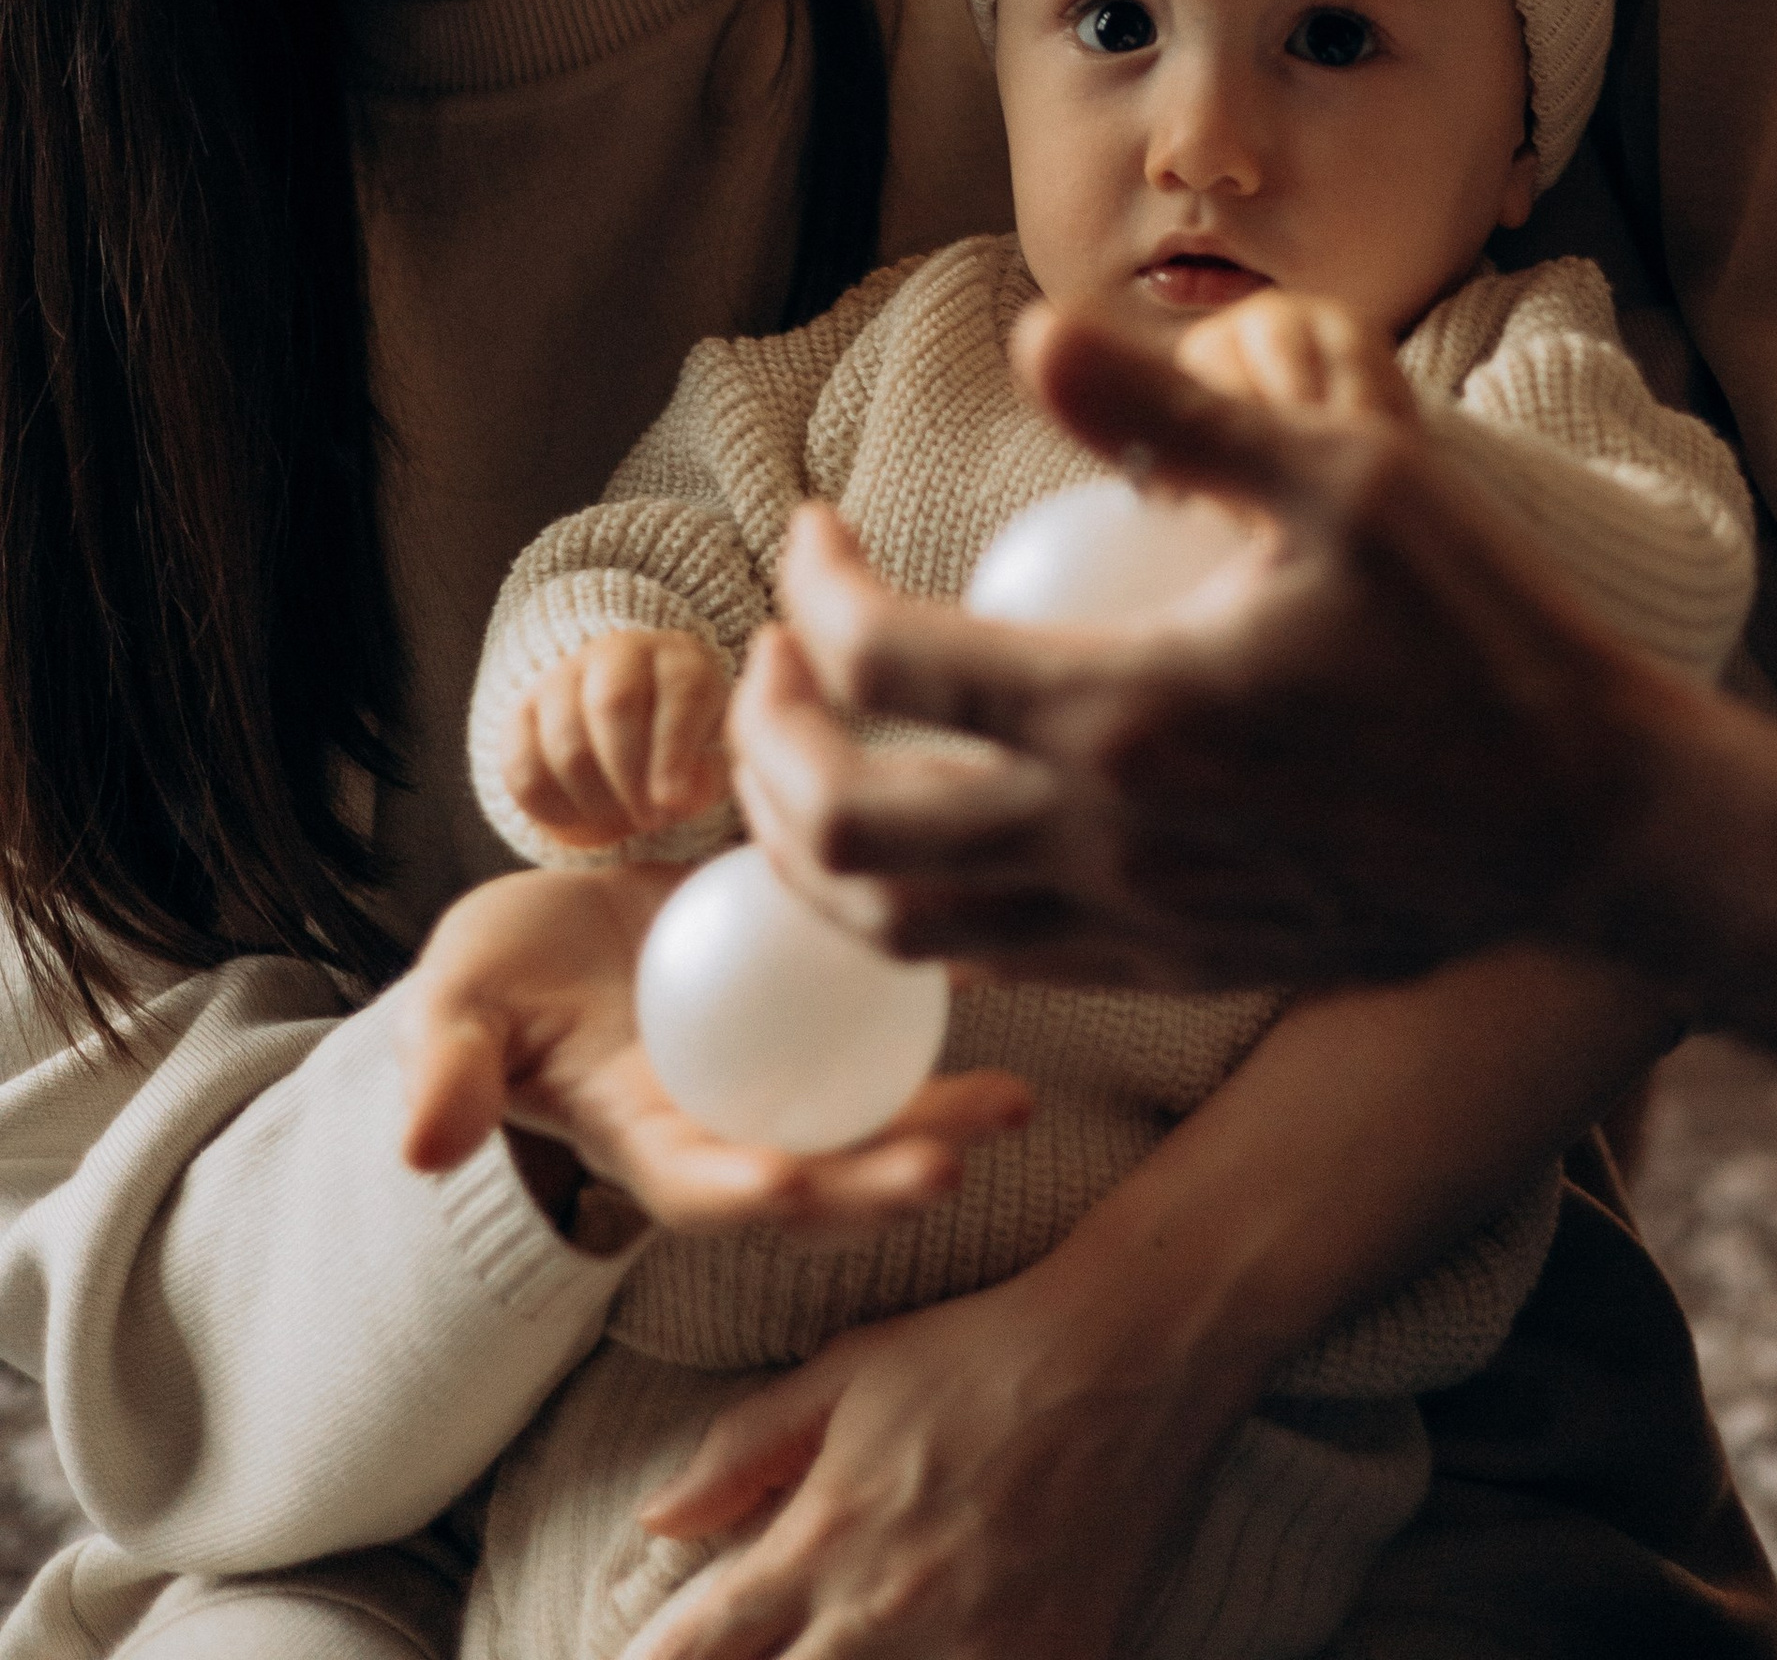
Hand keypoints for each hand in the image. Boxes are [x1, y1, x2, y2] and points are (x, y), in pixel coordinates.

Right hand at [396, 865, 1030, 1235]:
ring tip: (1013, 1104)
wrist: (557, 923)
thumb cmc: (500, 974)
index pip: (701, 1187)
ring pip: (868, 1109)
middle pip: (812, 1172)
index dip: (746, 1193)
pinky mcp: (815, 1004)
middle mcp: (728, 1119)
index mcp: (645, 1139)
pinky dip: (937, 1010)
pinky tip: (1002, 976)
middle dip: (877, 1184)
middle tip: (950, 1167)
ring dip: (939, 1114)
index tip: (790, 1183)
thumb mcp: (459, 1006)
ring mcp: (779, 1069)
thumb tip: (422, 1147)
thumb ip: (448, 1071)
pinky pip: (883, 1019)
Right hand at [505, 629, 732, 847]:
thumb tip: (677, 799)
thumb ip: (707, 779)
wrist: (626, 737)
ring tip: (621, 822)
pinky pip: (522, 769)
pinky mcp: (520, 714)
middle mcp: (619, 654)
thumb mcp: (711, 759)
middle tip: (648, 820)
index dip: (674, 751)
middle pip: (613, 705)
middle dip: (630, 777)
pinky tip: (582, 818)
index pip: (680, 690)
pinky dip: (551, 808)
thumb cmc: (682, 751)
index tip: (672, 804)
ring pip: (566, 743)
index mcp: (679, 659)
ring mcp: (562, 678)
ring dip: (595, 800)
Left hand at [620, 1261, 1255, 1659]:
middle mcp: (880, 1614)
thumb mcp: (850, 1370)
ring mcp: (964, 1653)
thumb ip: (744, 1448)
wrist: (1127, 1355)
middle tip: (748, 1654)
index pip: (701, 1644)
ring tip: (824, 1651)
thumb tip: (656, 1517)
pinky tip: (917, 1659)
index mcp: (823, 1539)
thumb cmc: (980, 1352)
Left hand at [727, 303, 1675, 993]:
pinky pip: (987, 966)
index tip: (814, 528)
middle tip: (771, 656)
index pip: (884, 663)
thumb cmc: (1480, 630)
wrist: (1588, 820)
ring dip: (808, 845)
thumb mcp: (1345, 477)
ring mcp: (1136, 924)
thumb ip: (1172, 412)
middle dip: (764, 743)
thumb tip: (1029, 332)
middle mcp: (1107, 840)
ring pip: (894, 931)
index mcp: (1128, 714)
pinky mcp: (1174, 968)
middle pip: (843, 832)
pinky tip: (925, 832)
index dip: (811, 590)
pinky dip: (910, 910)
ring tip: (805, 750)